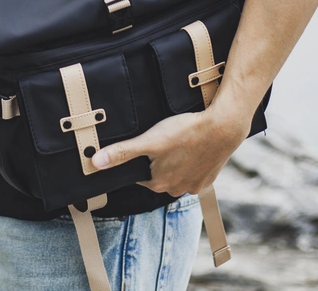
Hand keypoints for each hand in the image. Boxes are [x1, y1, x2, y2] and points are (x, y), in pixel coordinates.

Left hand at [91, 106, 249, 196]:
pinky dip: (191, 161)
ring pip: (176, 172)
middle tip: (163, 139)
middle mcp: (175, 189)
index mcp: (158, 183)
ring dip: (174, 160)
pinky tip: (191, 146)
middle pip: (157, 173)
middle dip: (157, 159)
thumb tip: (95, 162)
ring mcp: (194, 185)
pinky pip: (193, 171)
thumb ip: (122, 152)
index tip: (144, 145)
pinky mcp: (208, 179)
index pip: (139, 173)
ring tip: (178, 141)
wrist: (222, 128)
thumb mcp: (150, 140)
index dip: (139, 158)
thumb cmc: (185, 132)